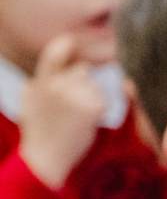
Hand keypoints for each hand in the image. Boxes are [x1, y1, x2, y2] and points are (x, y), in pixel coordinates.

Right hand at [17, 34, 105, 187]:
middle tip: (69, 110)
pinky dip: (98, 109)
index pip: (53, 56)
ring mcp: (75, 96)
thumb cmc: (39, 132)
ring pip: (94, 86)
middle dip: (81, 84)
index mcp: (40, 83)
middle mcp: (56, 85)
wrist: (45, 158)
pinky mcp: (92, 108)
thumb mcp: (31, 102)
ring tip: (75, 118)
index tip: (71, 40)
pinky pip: (103, 99)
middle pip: (82, 71)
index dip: (64, 46)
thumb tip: (57, 65)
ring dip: (90, 98)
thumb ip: (40, 82)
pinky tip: (86, 122)